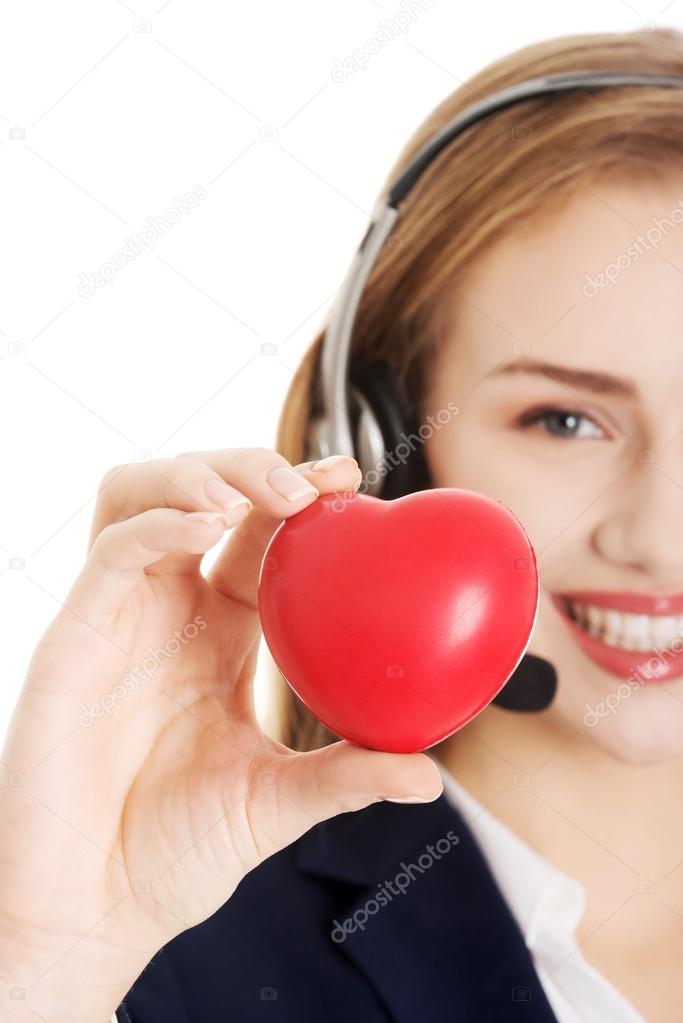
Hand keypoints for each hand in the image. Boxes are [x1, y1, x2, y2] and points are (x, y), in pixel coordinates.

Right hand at [0, 448, 441, 1021]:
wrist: (98, 909)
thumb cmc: (176, 854)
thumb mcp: (276, 804)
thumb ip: (346, 778)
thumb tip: (430, 777)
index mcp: (219, 634)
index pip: (259, 538)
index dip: (300, 496)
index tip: (350, 478)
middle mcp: (169, 610)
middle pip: (202, 495)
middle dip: (254, 468)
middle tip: (309, 484)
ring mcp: (119, 615)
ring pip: (142, 495)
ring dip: (200, 474)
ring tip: (255, 493)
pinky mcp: (75, 633)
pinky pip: (113, 550)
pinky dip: (159, 522)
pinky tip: (207, 527)